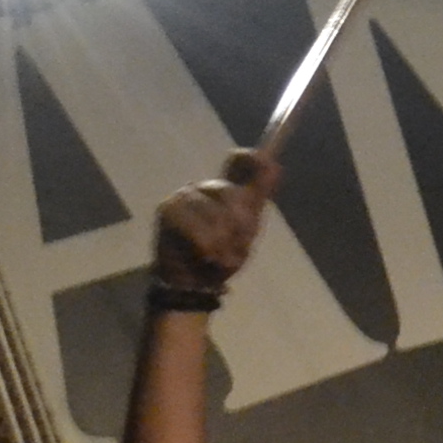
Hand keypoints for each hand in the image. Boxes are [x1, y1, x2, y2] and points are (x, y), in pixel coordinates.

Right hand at [151, 150, 274, 295]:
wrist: (194, 284)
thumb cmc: (222, 256)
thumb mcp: (247, 229)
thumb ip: (258, 197)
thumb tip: (274, 163)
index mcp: (229, 190)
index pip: (240, 161)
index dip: (252, 159)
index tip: (260, 164)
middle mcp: (207, 186)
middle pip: (232, 193)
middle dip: (239, 226)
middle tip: (235, 247)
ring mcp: (186, 195)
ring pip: (216, 212)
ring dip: (222, 242)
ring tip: (218, 256)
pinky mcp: (168, 209)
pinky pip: (196, 225)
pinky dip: (205, 244)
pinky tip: (204, 254)